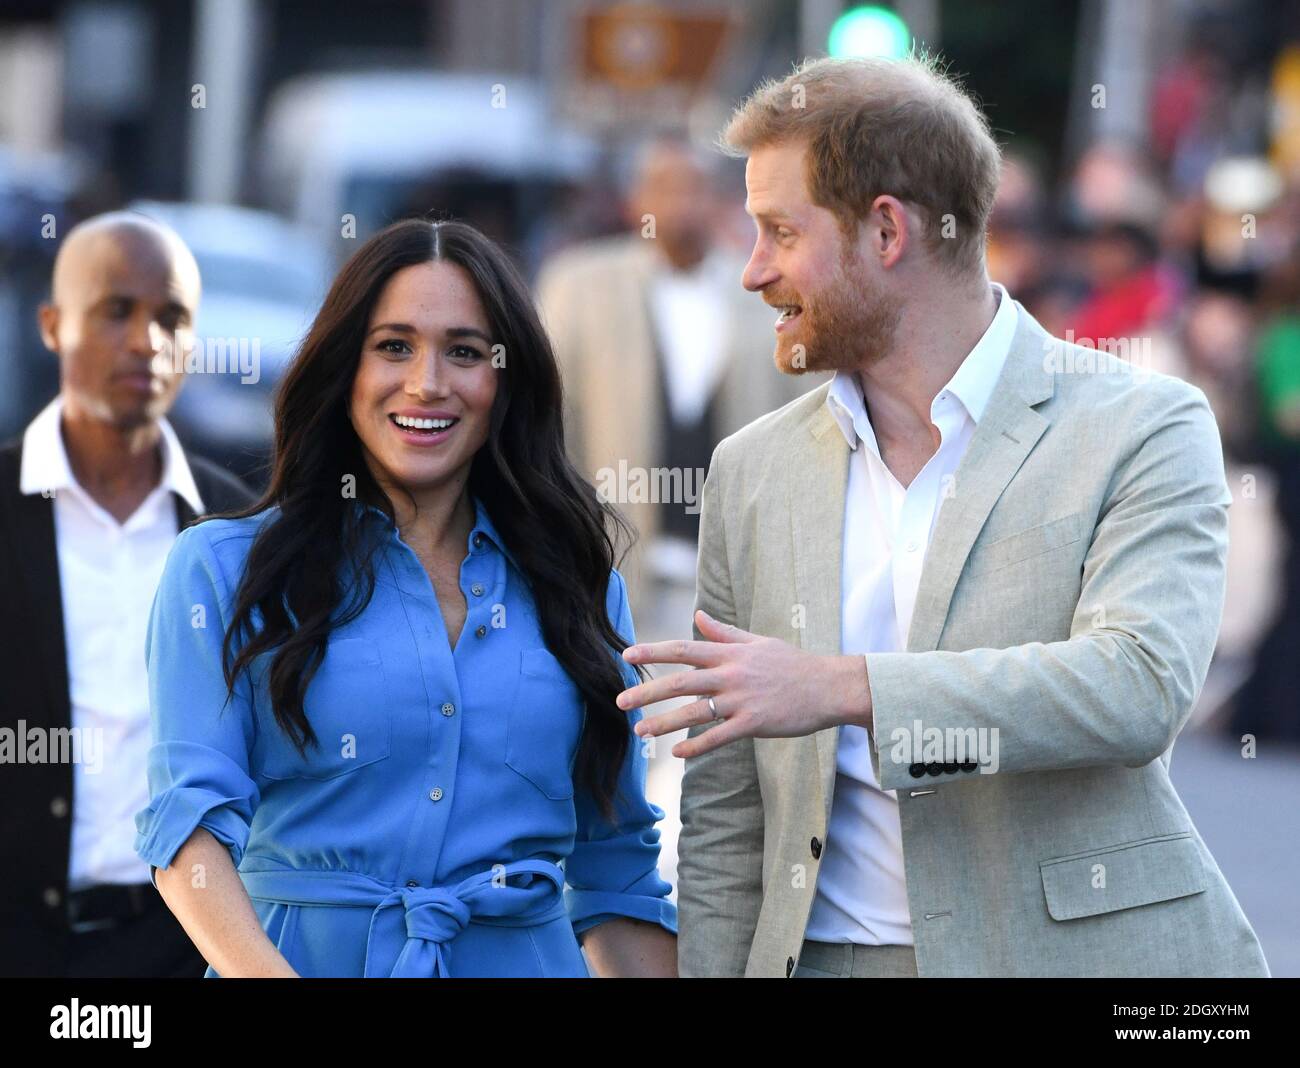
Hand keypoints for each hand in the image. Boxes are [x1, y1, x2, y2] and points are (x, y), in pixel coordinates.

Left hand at [617, 610, 872, 757]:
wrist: (830, 686)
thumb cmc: (793, 664)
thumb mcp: (758, 642)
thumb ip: (724, 633)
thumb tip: (698, 617)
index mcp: (730, 653)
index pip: (683, 649)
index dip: (653, 650)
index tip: (625, 653)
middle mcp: (732, 674)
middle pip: (681, 681)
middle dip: (647, 691)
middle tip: (620, 701)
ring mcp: (743, 699)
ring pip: (696, 711)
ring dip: (665, 722)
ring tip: (640, 731)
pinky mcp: (756, 723)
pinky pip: (720, 736)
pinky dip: (698, 745)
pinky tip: (678, 754)